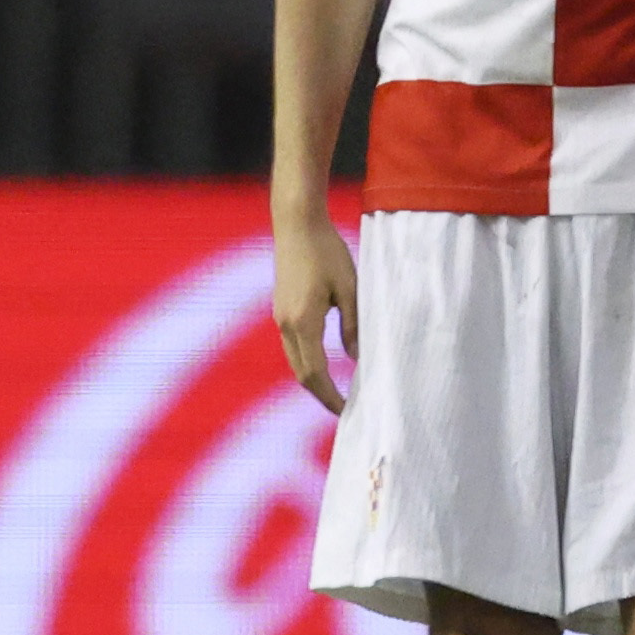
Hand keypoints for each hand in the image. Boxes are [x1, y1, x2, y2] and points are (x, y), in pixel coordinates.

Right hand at [273, 210, 359, 411]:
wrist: (297, 223)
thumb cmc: (327, 251)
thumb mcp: (350, 288)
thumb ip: (352, 325)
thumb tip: (355, 358)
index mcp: (303, 321)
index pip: (315, 373)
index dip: (330, 396)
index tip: (346, 410)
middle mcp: (286, 324)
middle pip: (301, 373)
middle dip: (321, 394)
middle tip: (344, 408)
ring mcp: (280, 316)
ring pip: (294, 360)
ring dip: (313, 379)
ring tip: (336, 391)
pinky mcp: (280, 308)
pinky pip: (292, 346)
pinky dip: (307, 361)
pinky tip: (324, 363)